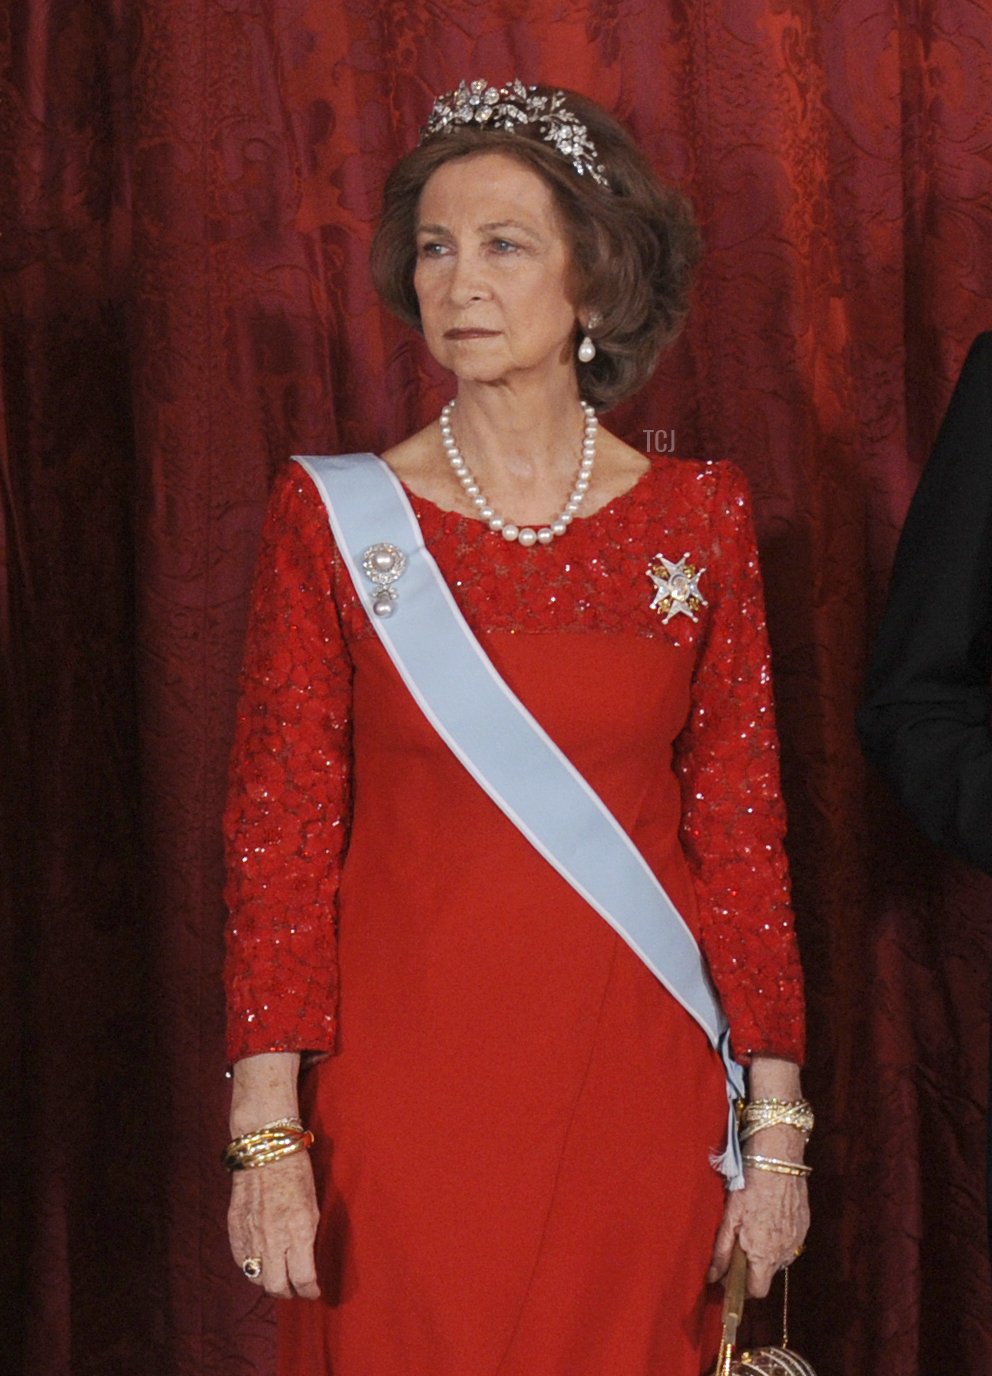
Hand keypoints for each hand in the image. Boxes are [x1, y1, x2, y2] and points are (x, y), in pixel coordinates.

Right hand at [228, 1149, 320, 1298]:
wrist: (264, 1148)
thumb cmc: (296, 1171)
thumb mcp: (313, 1205)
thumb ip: (307, 1236)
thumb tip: (307, 1262)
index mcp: (298, 1230)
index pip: (303, 1278)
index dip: (310, 1291)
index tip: (314, 1291)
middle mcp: (272, 1238)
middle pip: (277, 1287)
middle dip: (289, 1293)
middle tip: (296, 1289)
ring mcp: (250, 1235)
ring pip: (256, 1278)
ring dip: (269, 1281)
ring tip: (278, 1275)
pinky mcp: (234, 1229)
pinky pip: (241, 1261)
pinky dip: (251, 1266)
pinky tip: (260, 1260)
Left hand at [707, 1163, 808, 1297]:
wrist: (778, 1161)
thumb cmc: (750, 1187)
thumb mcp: (730, 1219)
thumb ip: (722, 1252)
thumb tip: (712, 1277)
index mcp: (764, 1256)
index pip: (757, 1291)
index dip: (743, 1287)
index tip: (731, 1275)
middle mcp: (785, 1254)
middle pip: (767, 1273)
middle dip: (753, 1264)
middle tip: (739, 1240)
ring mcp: (797, 1240)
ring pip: (779, 1257)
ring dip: (767, 1249)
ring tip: (754, 1223)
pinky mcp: (805, 1226)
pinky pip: (790, 1241)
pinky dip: (778, 1235)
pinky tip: (768, 1215)